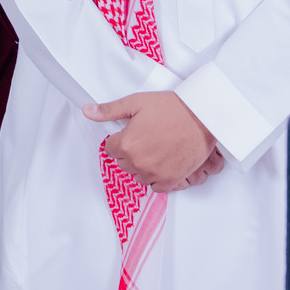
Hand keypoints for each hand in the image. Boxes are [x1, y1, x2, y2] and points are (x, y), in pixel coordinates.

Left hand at [84, 90, 216, 189]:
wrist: (202, 116)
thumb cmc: (172, 108)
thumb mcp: (137, 102)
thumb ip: (109, 110)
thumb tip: (88, 111)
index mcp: (126, 144)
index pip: (110, 149)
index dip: (120, 139)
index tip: (132, 133)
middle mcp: (138, 162)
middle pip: (124, 163)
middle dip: (131, 152)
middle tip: (147, 137)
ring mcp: (154, 174)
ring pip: (139, 175)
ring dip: (143, 165)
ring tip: (157, 149)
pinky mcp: (171, 180)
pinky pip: (156, 187)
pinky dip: (157, 178)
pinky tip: (163, 163)